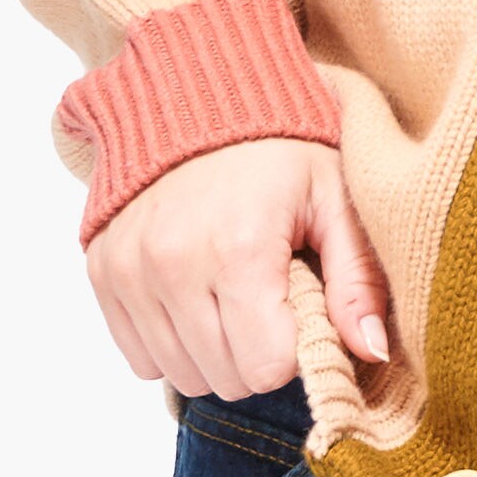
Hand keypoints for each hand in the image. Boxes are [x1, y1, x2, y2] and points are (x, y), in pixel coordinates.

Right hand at [87, 139, 391, 400]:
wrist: (195, 98)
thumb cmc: (279, 149)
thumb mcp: (337, 200)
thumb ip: (359, 280)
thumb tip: (373, 352)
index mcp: (240, 248)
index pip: (266, 367)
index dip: (295, 348)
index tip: (301, 307)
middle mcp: (173, 265)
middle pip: (225, 379)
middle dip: (258, 353)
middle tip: (272, 299)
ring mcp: (130, 272)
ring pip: (181, 375)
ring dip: (216, 352)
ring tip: (234, 294)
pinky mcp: (102, 274)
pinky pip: (140, 358)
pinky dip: (173, 342)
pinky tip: (197, 296)